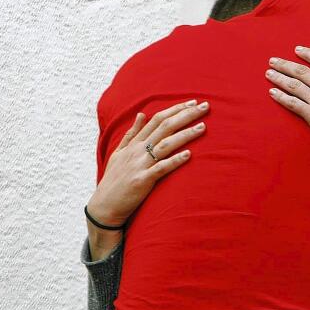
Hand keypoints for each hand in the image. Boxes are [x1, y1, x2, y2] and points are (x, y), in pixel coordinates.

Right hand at [86, 100, 208, 256]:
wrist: (104, 206)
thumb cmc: (114, 180)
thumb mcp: (119, 153)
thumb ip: (131, 134)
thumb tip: (141, 114)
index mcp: (134, 143)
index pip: (157, 119)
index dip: (176, 109)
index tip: (193, 102)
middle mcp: (137, 150)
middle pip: (164, 127)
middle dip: (186, 115)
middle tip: (205, 107)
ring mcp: (140, 165)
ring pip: (165, 144)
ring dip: (185, 134)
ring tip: (203, 127)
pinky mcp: (142, 180)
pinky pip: (161, 168)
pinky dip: (174, 160)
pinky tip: (189, 154)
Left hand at [266, 46, 309, 175]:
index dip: (309, 54)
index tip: (298, 49)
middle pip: (302, 72)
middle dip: (286, 64)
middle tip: (273, 60)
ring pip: (294, 85)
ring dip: (279, 78)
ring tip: (268, 73)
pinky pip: (292, 103)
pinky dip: (281, 97)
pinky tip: (272, 92)